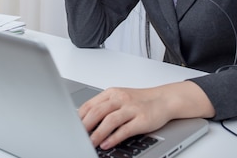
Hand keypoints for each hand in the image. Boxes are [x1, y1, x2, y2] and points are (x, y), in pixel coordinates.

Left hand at [78, 82, 214, 149]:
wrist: (164, 99)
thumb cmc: (140, 101)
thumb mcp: (119, 99)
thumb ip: (103, 107)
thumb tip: (84, 121)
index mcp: (112, 93)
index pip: (90, 104)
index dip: (79, 117)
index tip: (72, 128)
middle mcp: (120, 99)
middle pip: (97, 112)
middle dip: (85, 126)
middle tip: (77, 137)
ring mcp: (131, 108)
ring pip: (109, 120)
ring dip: (97, 133)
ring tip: (90, 143)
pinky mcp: (142, 119)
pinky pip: (125, 129)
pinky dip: (113, 138)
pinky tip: (106, 144)